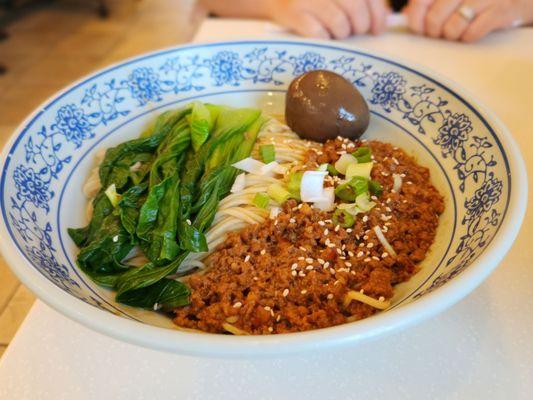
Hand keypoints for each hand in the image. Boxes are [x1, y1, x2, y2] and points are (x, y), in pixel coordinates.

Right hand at [266, 0, 389, 38]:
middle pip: (356, 8)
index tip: (377, 30)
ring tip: (337, 32)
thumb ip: (362, 3)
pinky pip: (319, 33)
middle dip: (360, 26)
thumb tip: (382, 23)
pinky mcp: (294, 12)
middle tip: (356, 32)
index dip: (377, 15)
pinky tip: (322, 34)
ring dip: (342, 33)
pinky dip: (324, 38)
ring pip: (339, 24)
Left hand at [405, 0, 532, 41]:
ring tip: (458, 31)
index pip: (421, 1)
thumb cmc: (476, 1)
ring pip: (452, 28)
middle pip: (435, 18)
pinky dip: (468, 37)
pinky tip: (472, 32)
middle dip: (434, 32)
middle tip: (441, 33)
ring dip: (452, 36)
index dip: (416, 19)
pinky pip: (471, 33)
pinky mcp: (499, 10)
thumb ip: (428, 4)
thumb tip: (405, 17)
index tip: (419, 28)